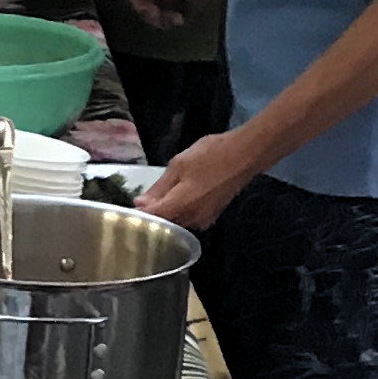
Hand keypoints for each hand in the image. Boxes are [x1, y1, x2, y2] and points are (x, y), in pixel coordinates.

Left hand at [139, 130, 255, 229]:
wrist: (246, 155)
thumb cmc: (212, 155)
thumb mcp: (179, 165)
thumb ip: (159, 188)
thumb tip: (141, 204)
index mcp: (180, 205)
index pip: (152, 219)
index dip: (139, 214)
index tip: (132, 206)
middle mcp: (192, 218)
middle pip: (164, 224)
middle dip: (153, 214)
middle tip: (145, 198)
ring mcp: (204, 219)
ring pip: (177, 222)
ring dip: (168, 212)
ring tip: (163, 194)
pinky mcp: (212, 215)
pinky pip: (189, 218)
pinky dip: (181, 210)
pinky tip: (180, 196)